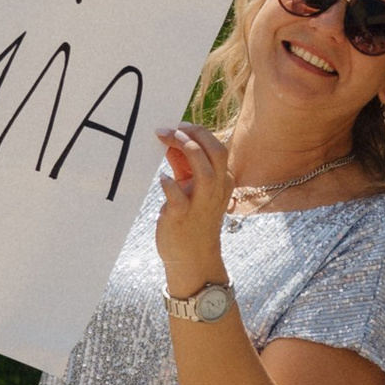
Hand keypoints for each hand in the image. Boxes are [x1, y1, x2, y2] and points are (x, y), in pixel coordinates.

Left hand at [153, 121, 232, 296]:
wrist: (193, 258)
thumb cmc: (191, 219)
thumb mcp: (193, 188)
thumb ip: (184, 165)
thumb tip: (171, 141)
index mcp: (223, 180)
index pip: (216, 147)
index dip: (196, 132)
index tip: (176, 126)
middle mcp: (217, 189)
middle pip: (216, 151)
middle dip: (195, 134)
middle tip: (171, 128)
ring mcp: (202, 203)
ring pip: (204, 169)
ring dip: (185, 149)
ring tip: (165, 139)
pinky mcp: (183, 215)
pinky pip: (177, 194)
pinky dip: (168, 183)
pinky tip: (161, 178)